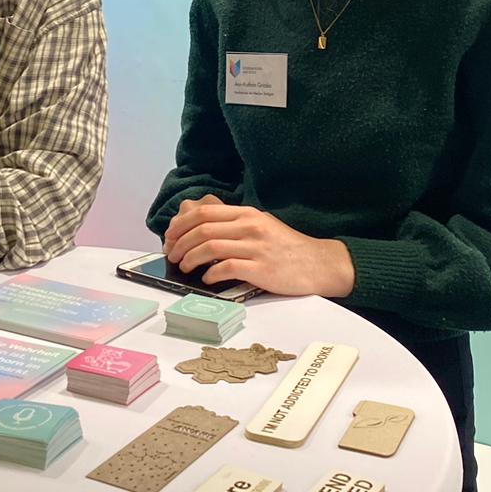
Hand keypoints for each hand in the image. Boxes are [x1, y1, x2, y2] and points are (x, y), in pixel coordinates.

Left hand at [163, 197, 354, 297]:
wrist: (319, 264)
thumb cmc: (287, 247)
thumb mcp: (262, 225)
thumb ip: (236, 224)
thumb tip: (202, 227)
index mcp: (248, 214)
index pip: (204, 212)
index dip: (181, 224)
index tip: (171, 237)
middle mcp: (250, 227)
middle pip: (202, 228)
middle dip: (180, 242)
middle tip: (172, 254)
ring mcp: (256, 248)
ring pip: (209, 247)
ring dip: (190, 258)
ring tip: (184, 267)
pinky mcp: (261, 270)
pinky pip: (226, 268)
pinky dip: (210, 274)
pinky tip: (207, 279)